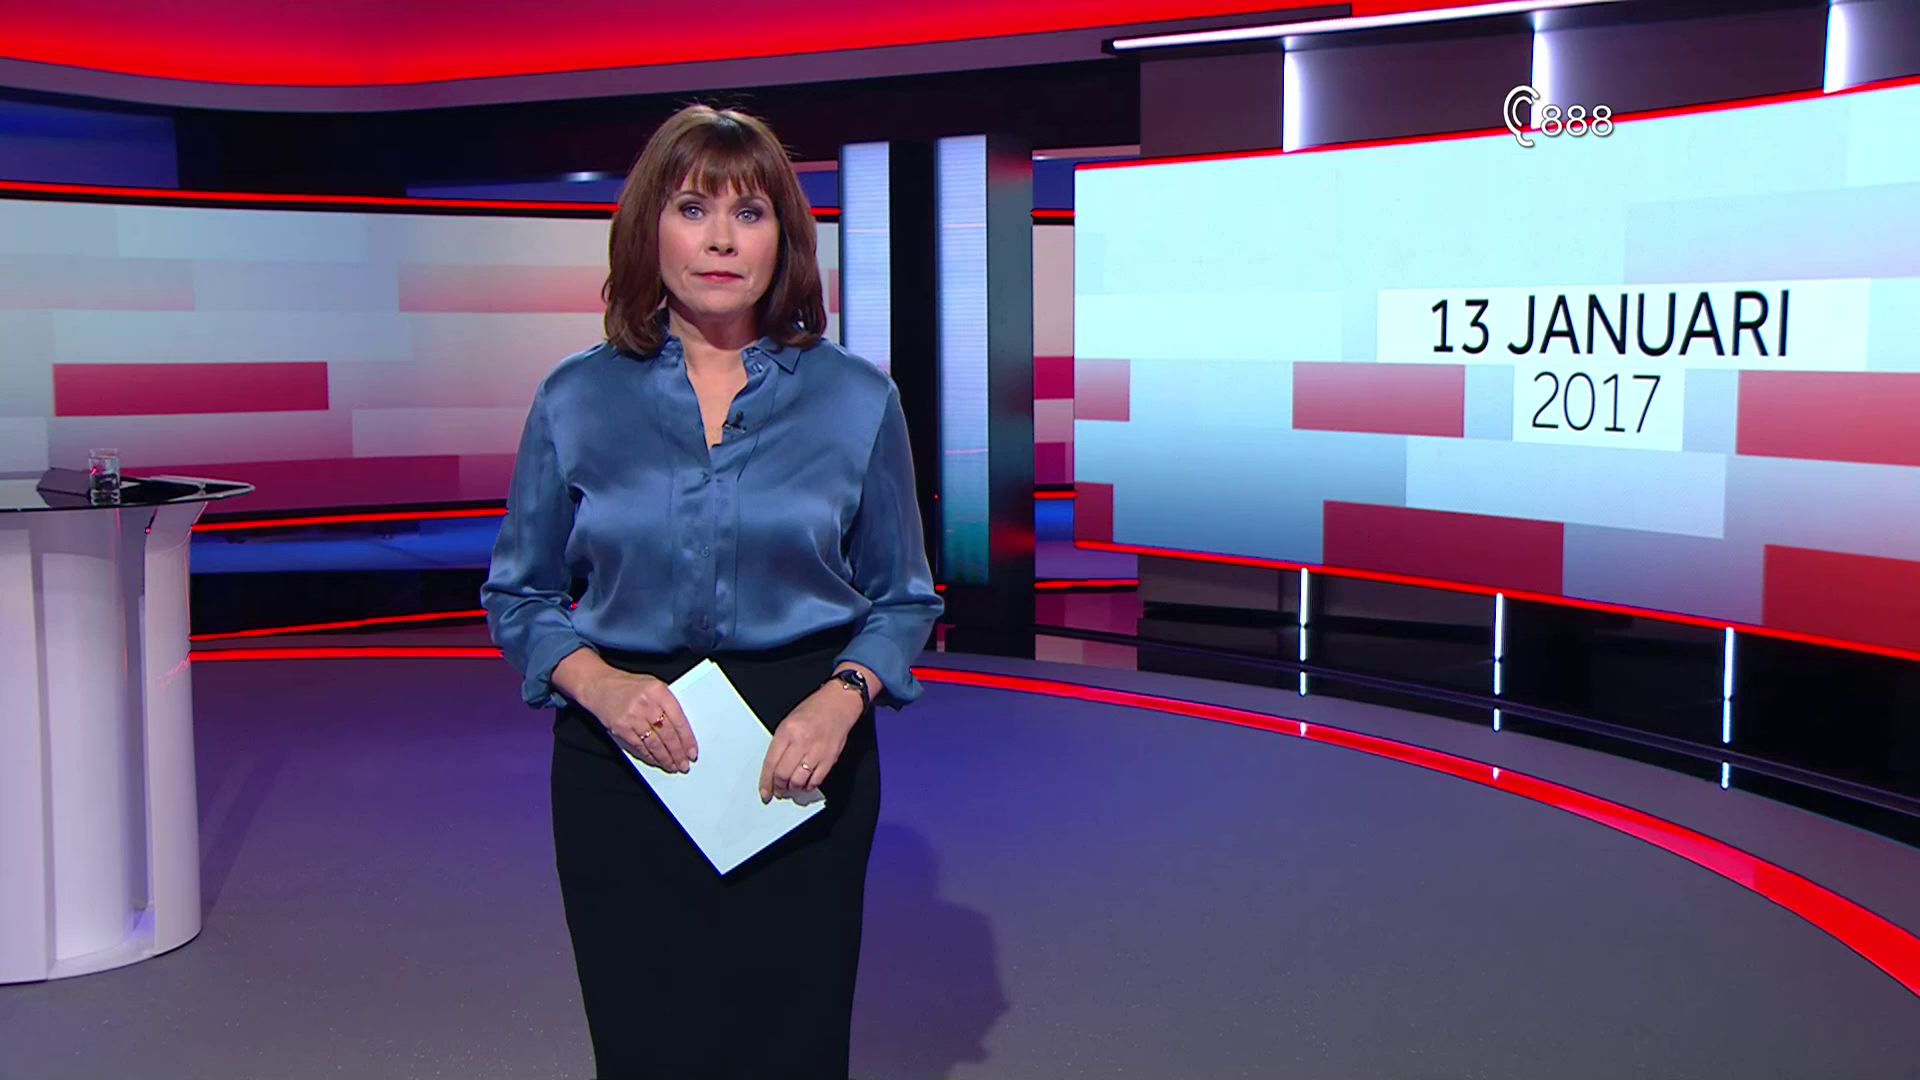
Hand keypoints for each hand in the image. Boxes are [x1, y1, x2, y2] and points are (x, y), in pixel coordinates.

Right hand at [581, 670, 697, 773]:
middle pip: (668, 734)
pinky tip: (656, 761)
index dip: (687, 739)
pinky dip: (649, 756)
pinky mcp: (621, 728)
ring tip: (673, 766)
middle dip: (678, 753)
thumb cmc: (628, 685)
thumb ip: (667, 704)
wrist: (598, 685)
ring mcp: (633, 717)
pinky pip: (639, 746)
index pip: (679, 720)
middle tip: (684, 764)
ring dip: (665, 758)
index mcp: (658, 691)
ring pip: (654, 744)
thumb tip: (682, 731)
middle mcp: (646, 704)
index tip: (693, 752)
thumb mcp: (652, 685)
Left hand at [759, 684, 863, 802]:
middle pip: (783, 775)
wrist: (839, 703)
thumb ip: (780, 745)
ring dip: (793, 789)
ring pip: (798, 782)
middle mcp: (801, 742)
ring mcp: (817, 751)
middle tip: (779, 790)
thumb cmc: (814, 710)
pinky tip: (805, 783)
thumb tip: (773, 769)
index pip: (771, 763)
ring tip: (791, 787)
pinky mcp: (830, 758)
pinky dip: (808, 786)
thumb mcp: (788, 722)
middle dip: (779, 788)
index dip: (766, 782)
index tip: (765, 793)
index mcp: (787, 731)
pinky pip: (815, 781)